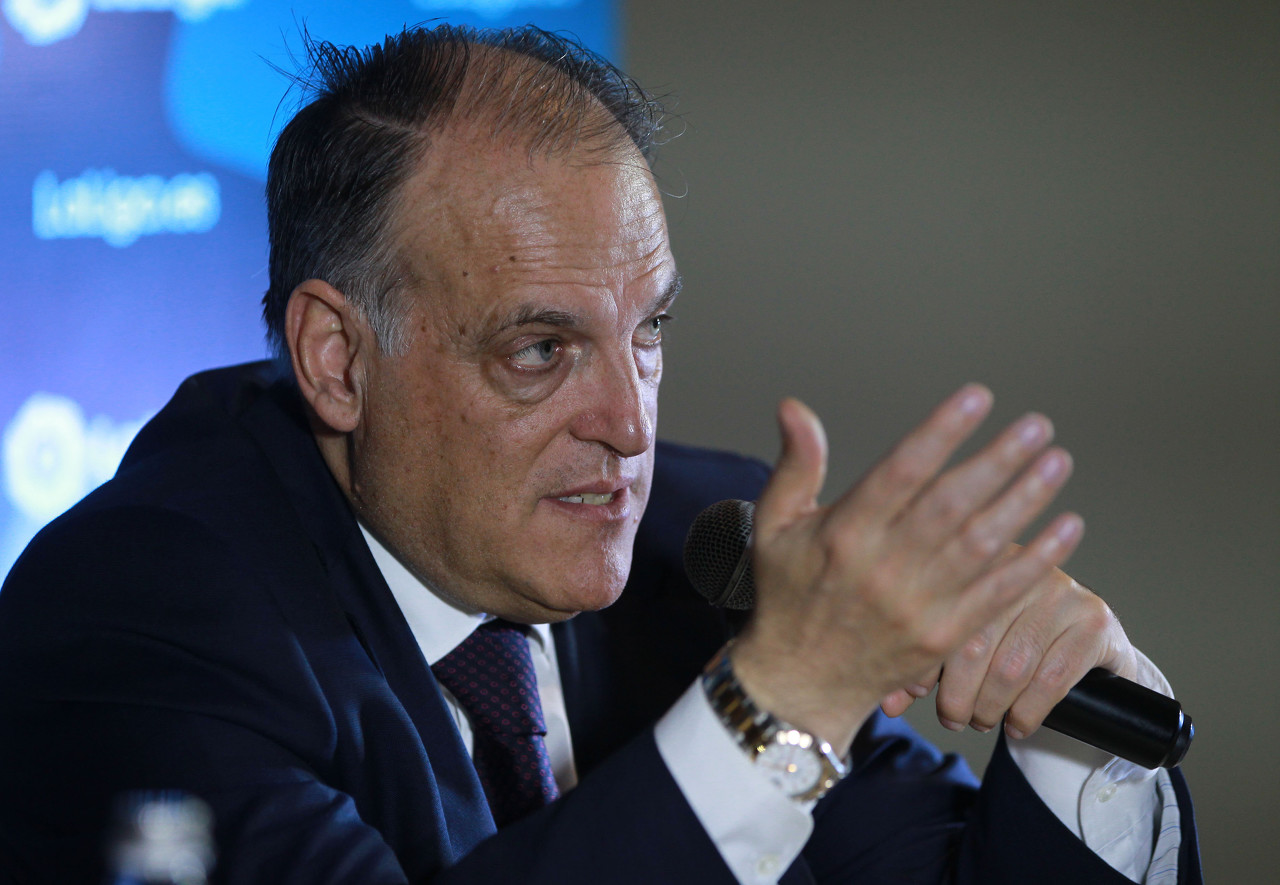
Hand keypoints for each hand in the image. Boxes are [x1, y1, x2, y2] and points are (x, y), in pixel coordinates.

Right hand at [730, 386, 1084, 755]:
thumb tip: (795, 407)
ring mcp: (918, 605)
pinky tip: (1066, 527)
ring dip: (1025, 501)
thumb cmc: (788, 597)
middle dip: (998, 460)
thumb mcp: (774, 526)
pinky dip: (1036, 561)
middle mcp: (883, 567)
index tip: (976, 398)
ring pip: (982, 544)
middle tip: (1035, 426)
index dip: (942, 432)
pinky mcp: (944, 636)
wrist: (798, 683)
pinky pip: (999, 594)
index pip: (901, 472)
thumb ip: (795, 464)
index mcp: (844, 533)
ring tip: (1056, 462)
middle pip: (951, 503)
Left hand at [879, 563, 1143, 740]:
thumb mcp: (965, 647)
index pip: (938, 615)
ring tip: (982, 720)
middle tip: (954, 718)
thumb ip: (924, 665)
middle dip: (957, 694)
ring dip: (990, 707)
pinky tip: (1017, 724)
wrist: (1089, 648)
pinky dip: (1027, 712)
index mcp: (976, 564)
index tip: (911, 694)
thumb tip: (886, 703)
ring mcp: (1060, 590)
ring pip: (1010, 667)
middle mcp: (1018, 568)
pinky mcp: (1093, 620)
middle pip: (973, 643)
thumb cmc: (1012, 645)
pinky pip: (1051, 679)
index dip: (921, 661)